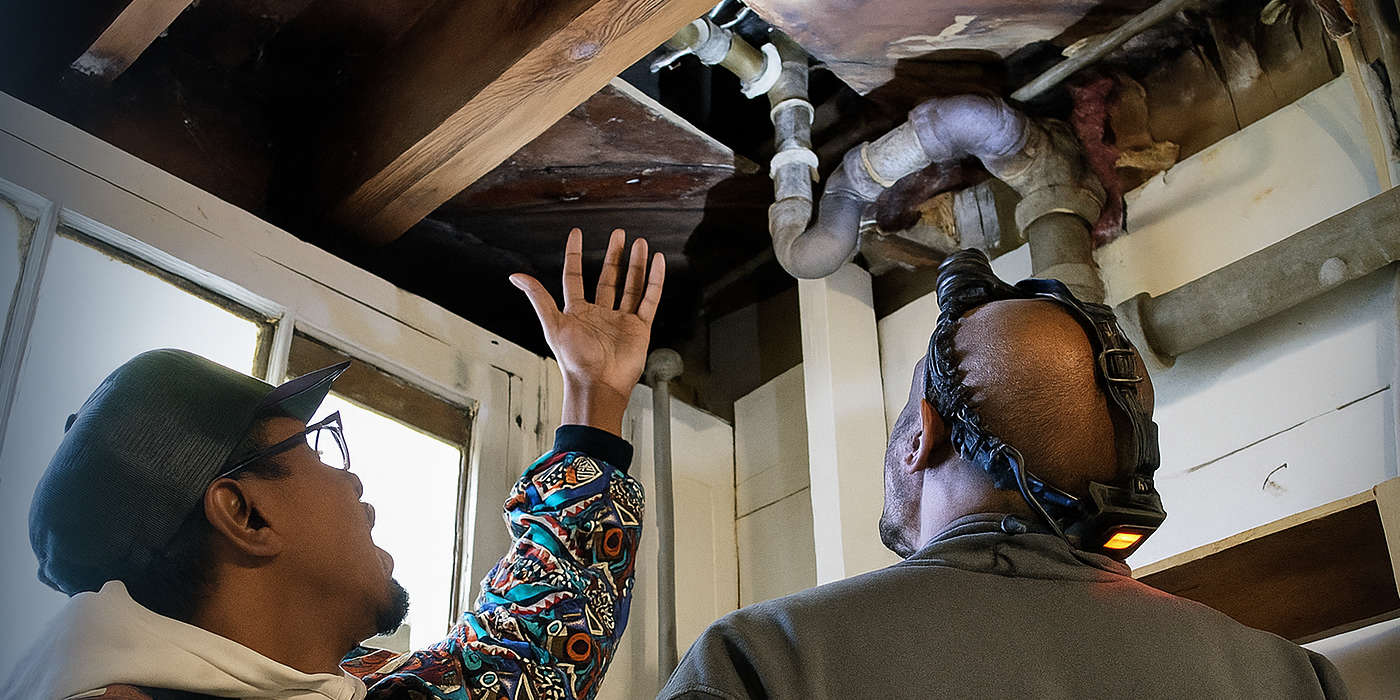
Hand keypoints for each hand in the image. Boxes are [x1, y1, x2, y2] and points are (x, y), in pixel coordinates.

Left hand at [510, 228, 665, 435]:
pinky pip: (649, 300)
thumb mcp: (553, 324)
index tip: (576, 234)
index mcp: (577, 312)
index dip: (575, 255)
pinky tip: (656, 263)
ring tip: (639, 243)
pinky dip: (654, 281)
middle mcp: (600, 314)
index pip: (575, 277)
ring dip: (635, 264)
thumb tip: (516, 276)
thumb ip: (538, 298)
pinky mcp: (639, 327)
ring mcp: (621, 320)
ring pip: (630, 285)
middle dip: (614, 255)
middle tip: (619, 234)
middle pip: (608, 278)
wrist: (598, 385)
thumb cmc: (574, 361)